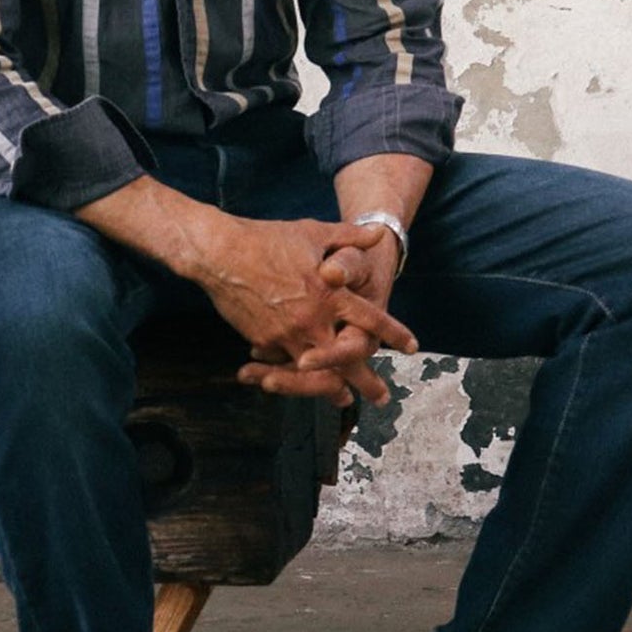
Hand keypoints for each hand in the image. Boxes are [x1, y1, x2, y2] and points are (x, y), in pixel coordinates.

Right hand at [193, 216, 415, 405]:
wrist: (220, 252)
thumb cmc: (267, 238)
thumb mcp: (314, 233)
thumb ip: (350, 238)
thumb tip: (381, 232)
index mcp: (330, 293)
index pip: (371, 319)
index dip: (393, 334)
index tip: (411, 346)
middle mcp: (313, 319)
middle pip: (348, 359)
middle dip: (368, 381)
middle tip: (382, 397)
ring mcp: (287, 333)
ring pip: (317, 371)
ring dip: (332, 387)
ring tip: (343, 399)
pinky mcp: (264, 340)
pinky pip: (284, 363)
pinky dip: (296, 375)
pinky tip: (303, 381)